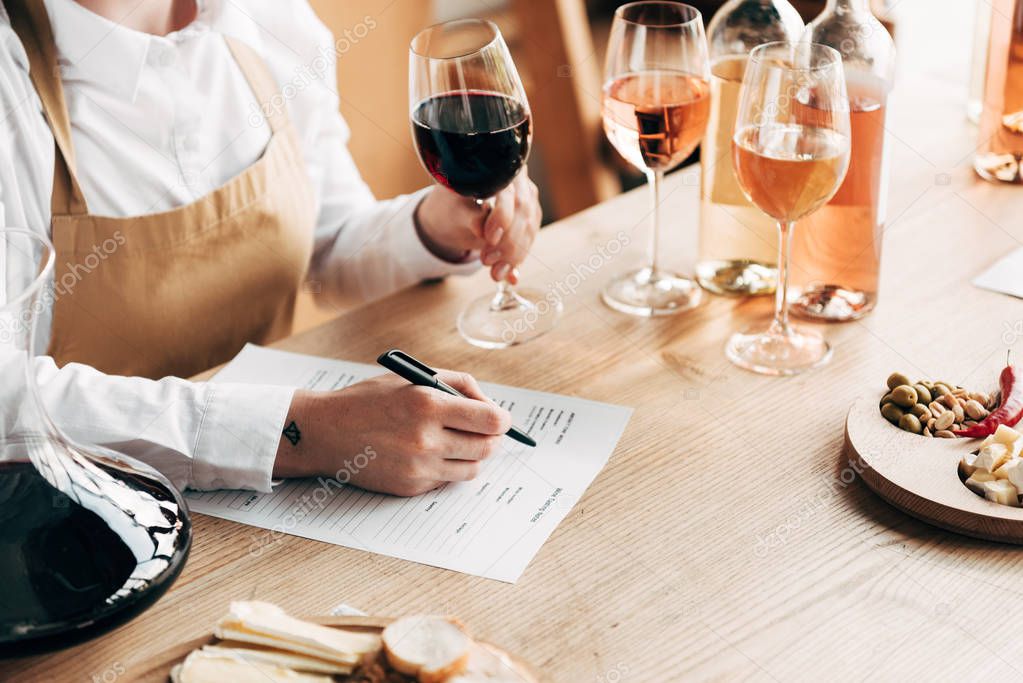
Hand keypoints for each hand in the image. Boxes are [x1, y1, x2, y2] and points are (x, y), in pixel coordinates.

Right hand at [274, 371, 511, 496]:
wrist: (325, 432)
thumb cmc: (370, 400)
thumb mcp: (412, 377)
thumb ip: (456, 385)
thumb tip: (491, 405)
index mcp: (428, 404)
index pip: (491, 420)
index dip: (502, 419)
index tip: (500, 418)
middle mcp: (426, 439)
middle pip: (487, 447)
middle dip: (490, 438)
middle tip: (483, 431)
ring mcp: (418, 467)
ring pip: (472, 469)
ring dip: (472, 456)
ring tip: (456, 442)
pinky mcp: (410, 487)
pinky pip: (446, 481)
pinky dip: (446, 468)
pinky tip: (429, 454)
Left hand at [415, 168, 540, 284]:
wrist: (453, 215)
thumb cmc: (451, 206)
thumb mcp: (454, 210)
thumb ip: (469, 216)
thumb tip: (481, 229)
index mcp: (499, 169)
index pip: (510, 192)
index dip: (503, 216)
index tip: (488, 238)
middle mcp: (519, 182)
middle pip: (524, 212)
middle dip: (507, 242)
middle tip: (486, 260)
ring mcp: (527, 201)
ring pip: (530, 229)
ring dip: (514, 256)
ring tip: (495, 273)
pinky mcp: (529, 221)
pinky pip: (529, 241)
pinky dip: (517, 260)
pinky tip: (508, 275)